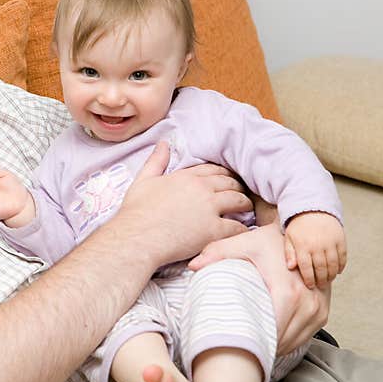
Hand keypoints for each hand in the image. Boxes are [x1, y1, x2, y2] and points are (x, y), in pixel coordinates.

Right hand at [115, 142, 252, 268]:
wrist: (136, 238)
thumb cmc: (136, 212)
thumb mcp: (143, 181)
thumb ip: (156, 161)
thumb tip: (163, 143)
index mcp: (186, 176)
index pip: (213, 169)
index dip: (223, 174)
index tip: (227, 179)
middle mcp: (201, 188)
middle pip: (230, 183)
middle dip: (237, 187)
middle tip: (240, 194)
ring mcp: (209, 208)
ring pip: (239, 201)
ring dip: (245, 205)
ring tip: (246, 211)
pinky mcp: (213, 230)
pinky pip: (237, 227)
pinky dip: (243, 229)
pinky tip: (244, 232)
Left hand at [188, 222, 329, 354]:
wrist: (303, 233)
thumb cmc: (271, 240)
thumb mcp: (243, 242)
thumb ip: (217, 253)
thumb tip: (193, 266)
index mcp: (289, 291)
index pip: (272, 330)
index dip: (255, 342)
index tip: (237, 346)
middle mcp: (309, 302)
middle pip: (283, 339)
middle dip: (262, 347)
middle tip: (240, 350)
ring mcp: (318, 308)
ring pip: (295, 341)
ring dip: (275, 346)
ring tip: (254, 348)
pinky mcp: (322, 312)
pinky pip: (305, 336)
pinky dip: (288, 340)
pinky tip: (270, 340)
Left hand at [284, 212, 346, 288]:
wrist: (313, 209)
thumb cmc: (299, 227)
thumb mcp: (289, 238)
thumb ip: (289, 253)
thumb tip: (291, 267)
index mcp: (303, 245)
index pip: (306, 268)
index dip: (309, 279)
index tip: (310, 286)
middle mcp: (317, 245)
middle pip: (321, 268)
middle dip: (321, 280)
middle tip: (321, 285)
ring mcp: (330, 242)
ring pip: (333, 264)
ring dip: (331, 275)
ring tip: (328, 280)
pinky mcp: (340, 239)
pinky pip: (342, 257)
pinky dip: (341, 266)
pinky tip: (337, 271)